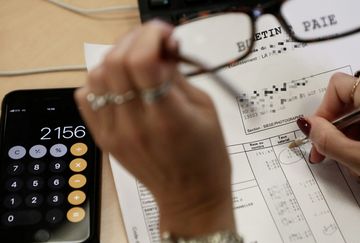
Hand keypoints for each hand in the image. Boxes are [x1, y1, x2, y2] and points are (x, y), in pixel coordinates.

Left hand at [75, 20, 234, 235]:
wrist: (190, 197)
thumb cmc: (207, 157)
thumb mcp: (206, 108)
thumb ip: (178, 75)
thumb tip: (162, 46)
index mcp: (167, 118)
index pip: (142, 60)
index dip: (151, 36)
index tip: (165, 34)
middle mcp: (135, 124)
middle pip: (115, 62)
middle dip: (135, 40)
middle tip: (154, 42)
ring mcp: (114, 133)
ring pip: (96, 76)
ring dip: (116, 58)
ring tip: (136, 61)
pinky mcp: (103, 139)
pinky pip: (86, 98)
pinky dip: (99, 81)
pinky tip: (120, 84)